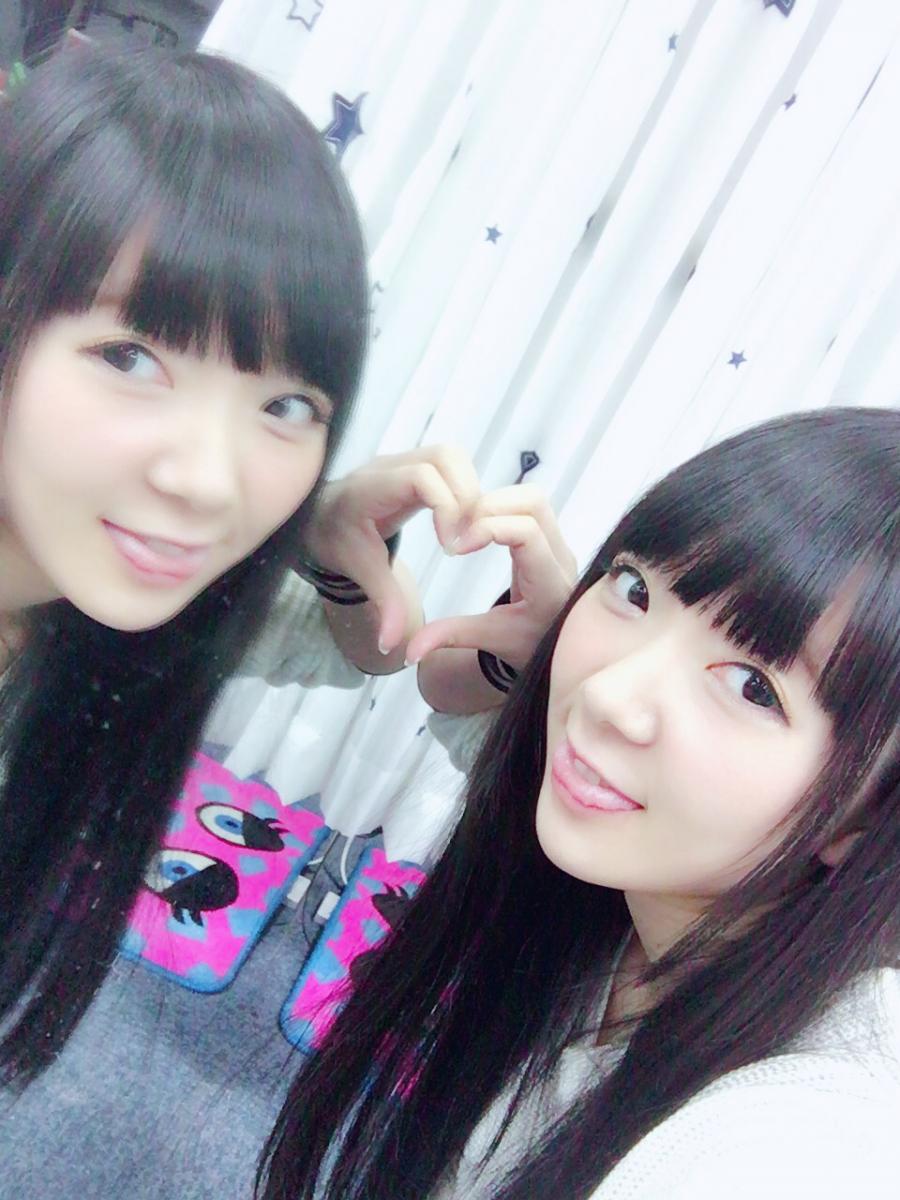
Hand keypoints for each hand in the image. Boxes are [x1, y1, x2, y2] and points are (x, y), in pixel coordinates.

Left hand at [303, 446, 480, 653]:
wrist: (320, 520)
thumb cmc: (337, 541)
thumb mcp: (358, 572)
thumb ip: (382, 605)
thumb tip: (391, 646)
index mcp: (371, 490)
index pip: (421, 478)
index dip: (446, 507)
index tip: (450, 547)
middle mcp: (389, 466)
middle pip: (445, 457)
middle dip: (467, 496)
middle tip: (467, 537)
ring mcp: (403, 460)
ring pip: (452, 455)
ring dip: (470, 490)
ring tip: (466, 529)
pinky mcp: (414, 464)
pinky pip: (450, 464)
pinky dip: (463, 488)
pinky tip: (458, 521)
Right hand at [405, 485, 577, 668]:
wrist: (553, 646)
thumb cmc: (527, 644)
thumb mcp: (489, 638)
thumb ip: (450, 637)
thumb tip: (410, 652)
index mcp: (550, 584)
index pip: (527, 532)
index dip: (488, 529)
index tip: (458, 549)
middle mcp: (561, 558)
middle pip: (533, 502)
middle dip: (490, 506)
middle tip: (460, 529)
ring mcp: (558, 544)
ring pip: (533, 497)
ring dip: (495, 502)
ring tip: (466, 526)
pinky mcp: (551, 538)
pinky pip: (529, 506)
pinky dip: (500, 507)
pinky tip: (477, 528)